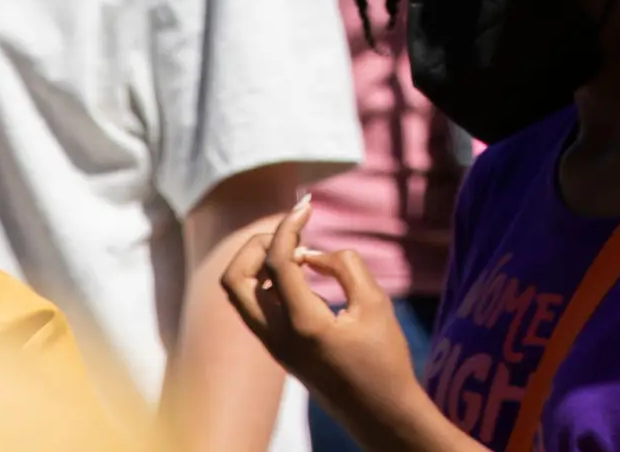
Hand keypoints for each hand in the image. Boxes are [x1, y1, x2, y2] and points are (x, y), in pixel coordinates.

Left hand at [222, 197, 422, 425]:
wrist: (379, 413)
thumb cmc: (384, 359)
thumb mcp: (375, 304)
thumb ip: (345, 266)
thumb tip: (314, 253)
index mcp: (302, 324)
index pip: (276, 261)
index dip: (289, 226)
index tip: (308, 206)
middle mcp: (277, 337)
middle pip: (235, 279)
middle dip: (257, 245)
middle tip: (291, 232)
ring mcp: (273, 346)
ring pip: (239, 295)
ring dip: (259, 263)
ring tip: (299, 251)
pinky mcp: (278, 350)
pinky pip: (256, 307)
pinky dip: (268, 281)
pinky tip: (302, 273)